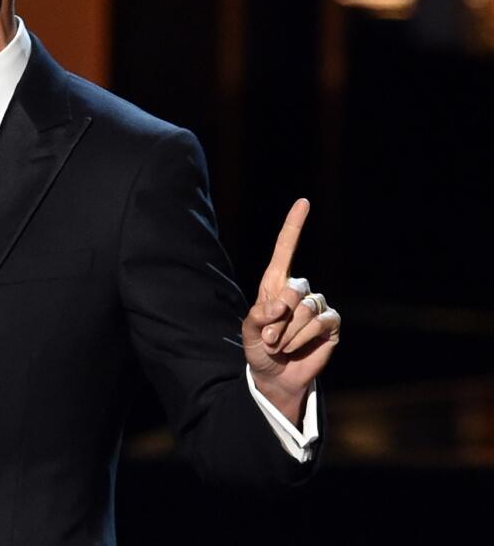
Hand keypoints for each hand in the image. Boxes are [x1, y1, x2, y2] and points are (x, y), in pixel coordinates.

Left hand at [242, 199, 340, 424]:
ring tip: (281, 345)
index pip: (286, 249)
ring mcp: (317, 306)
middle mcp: (299, 290)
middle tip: (269, 337)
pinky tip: (296, 348)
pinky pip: (320, 323)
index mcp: (275, 284)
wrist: (275, 376)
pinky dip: (304, 338)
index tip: (303, 202)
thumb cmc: (259, 348)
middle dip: (278, 318)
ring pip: (306, 310)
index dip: (294, 226)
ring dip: (288, 333)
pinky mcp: (331, 324)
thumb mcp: (247, 331)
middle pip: (294, 288)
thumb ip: (258, 315)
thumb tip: (278, 305)